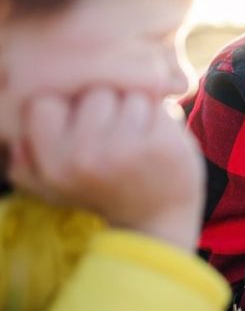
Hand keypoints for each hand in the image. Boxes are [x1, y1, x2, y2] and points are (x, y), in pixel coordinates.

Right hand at [7, 88, 204, 249]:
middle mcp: (85, 157)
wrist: (158, 218)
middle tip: (118, 135)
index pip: (46, 102)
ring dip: (138, 109)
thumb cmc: (105, 191)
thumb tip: (16, 141)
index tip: (84, 125)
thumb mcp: (56, 186)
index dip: (67, 107)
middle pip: (93, 91)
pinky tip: (159, 138)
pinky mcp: (161, 144)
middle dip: (108, 105)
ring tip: (139, 137)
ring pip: (129, 93)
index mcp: (54, 165)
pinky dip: (161, 115)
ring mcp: (125, 150)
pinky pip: (158, 104)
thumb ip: (28, 163)